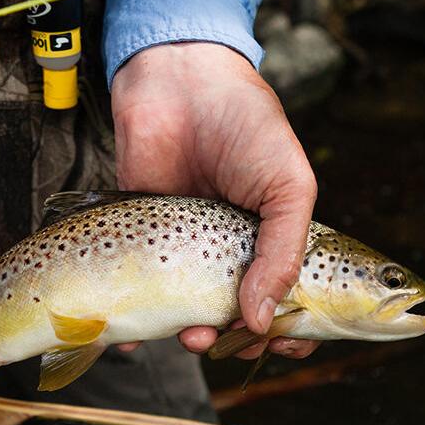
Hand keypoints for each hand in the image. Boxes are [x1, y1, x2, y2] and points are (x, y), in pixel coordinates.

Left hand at [111, 42, 319, 359]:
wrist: (177, 79)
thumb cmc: (246, 126)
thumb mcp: (287, 186)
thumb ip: (283, 252)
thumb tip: (262, 320)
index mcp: (274, 240)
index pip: (291, 301)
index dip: (292, 331)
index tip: (283, 344)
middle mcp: (230, 252)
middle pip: (240, 320)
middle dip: (238, 342)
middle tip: (231, 342)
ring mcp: (184, 249)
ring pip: (189, 315)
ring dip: (193, 338)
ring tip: (193, 337)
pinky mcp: (140, 241)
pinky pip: (137, 294)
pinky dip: (132, 325)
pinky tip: (134, 339)